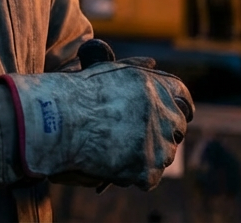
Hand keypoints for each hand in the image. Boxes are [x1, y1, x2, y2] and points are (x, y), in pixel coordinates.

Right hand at [0, 57, 192, 189]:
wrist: (58, 121)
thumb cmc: (75, 94)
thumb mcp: (107, 70)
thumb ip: (134, 67)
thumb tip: (153, 62)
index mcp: (156, 86)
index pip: (182, 96)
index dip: (178, 106)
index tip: (174, 114)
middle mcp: (163, 113)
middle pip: (176, 128)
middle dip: (161, 132)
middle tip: (136, 137)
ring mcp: (157, 143)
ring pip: (164, 154)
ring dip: (147, 155)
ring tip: (118, 151)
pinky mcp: (147, 169)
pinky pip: (149, 177)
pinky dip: (133, 175)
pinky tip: (113, 165)